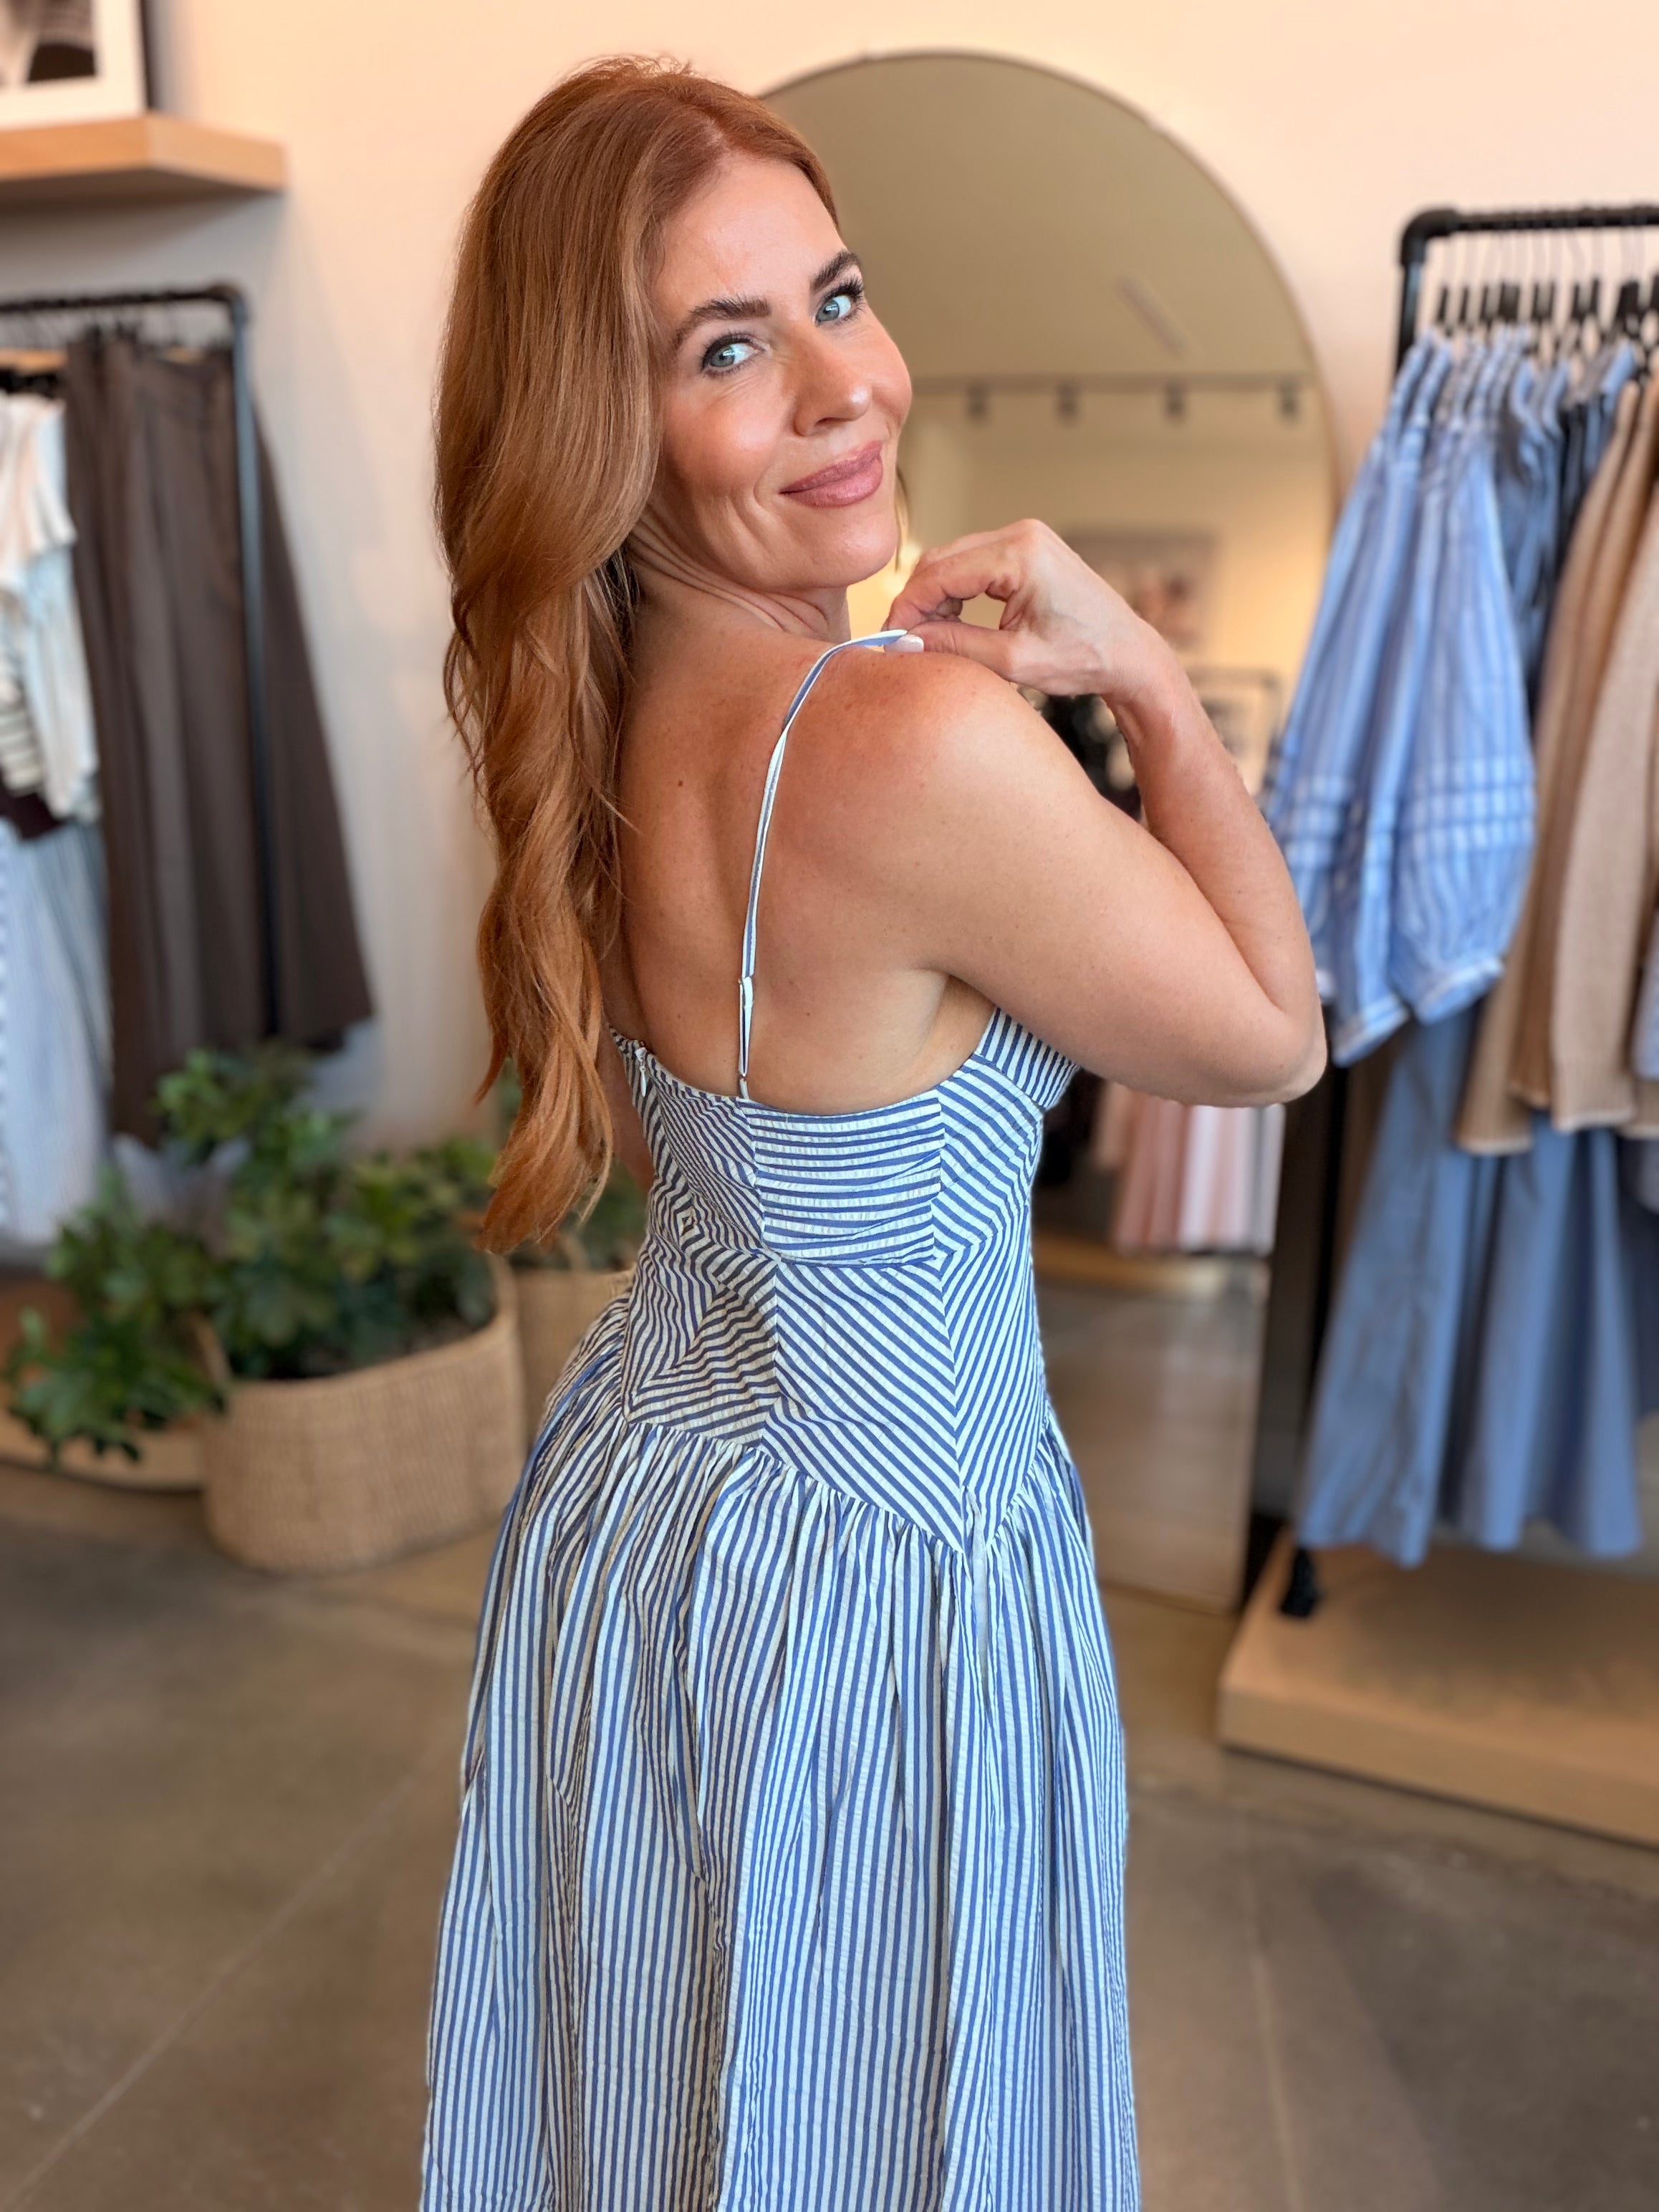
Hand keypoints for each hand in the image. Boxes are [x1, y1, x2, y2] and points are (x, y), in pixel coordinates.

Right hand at [884, 518, 1177, 713]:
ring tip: (930, 638)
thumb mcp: (1013, 661)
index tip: (889, 640)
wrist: (1128, 653)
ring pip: (953, 560)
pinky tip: (953, 623)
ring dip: (935, 597)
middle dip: (917, 601)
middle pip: (941, 560)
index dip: (907, 607)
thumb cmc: (1083, 658)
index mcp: (1020, 555)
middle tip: (905, 643)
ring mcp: (1025, 537)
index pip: (939, 573)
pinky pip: (973, 563)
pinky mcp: (1027, 548)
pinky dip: (955, 591)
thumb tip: (904, 643)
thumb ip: (955, 646)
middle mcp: (1021, 534)